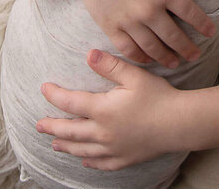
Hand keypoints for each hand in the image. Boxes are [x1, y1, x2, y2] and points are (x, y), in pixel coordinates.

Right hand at [32, 0, 214, 66]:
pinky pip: (129, 49)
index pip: (190, 13)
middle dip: (188, 49)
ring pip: (153, 48)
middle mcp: (149, 10)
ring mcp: (129, 21)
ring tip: (175, 63)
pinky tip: (149, 60)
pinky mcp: (112, 28)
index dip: (203, 25)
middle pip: (174, 37)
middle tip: (196, 56)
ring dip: (167, 58)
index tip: (210, 33)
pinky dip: (141, 58)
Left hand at [37, 50, 181, 170]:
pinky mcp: (124, 159)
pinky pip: (101, 163)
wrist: (180, 123)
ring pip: (82, 150)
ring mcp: (113, 149)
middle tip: (39, 125)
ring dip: (66, 146)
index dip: (54, 95)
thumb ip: (110, 66)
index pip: (70, 102)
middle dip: (52, 127)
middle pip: (70, 131)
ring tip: (55, 144)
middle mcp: (103, 132)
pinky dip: (89, 162)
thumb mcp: (134, 76)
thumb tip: (88, 54)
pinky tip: (85, 161)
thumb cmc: (159, 97)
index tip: (44, 88)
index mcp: (103, 110)